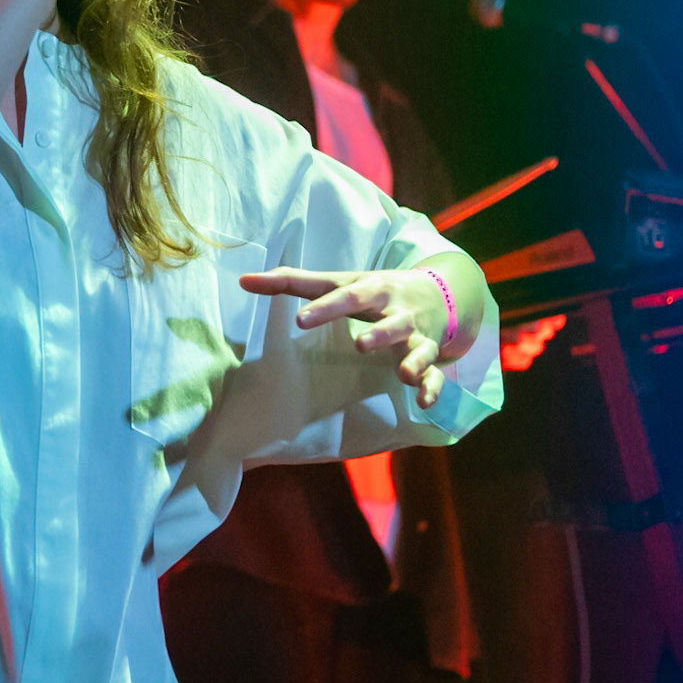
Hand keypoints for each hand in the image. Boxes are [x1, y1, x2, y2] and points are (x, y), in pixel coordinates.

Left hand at [239, 265, 450, 409]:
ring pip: (416, 346)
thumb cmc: (373, 290)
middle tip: (360, 344)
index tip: (301, 321)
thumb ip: (293, 283)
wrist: (439, 292)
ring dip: (413, 359)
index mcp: (371, 289)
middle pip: (388, 319)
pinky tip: (424, 403)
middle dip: (378, 332)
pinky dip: (433, 388)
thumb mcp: (340, 281)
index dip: (325, 308)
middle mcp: (396, 310)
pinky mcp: (429, 354)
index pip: (347, 295)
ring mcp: (416, 334)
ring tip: (403, 374)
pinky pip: (434, 374)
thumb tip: (242, 280)